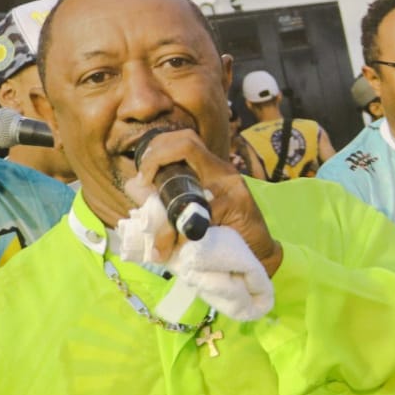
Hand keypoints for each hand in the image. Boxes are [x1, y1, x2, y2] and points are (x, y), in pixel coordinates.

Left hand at [135, 129, 282, 275]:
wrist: (260, 255)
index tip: (142, 176)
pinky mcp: (238, 207)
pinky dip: (183, 236)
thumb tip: (134, 185)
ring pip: (189, 186)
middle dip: (155, 158)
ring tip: (159, 244)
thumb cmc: (225, 234)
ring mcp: (232, 187)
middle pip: (186, 142)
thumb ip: (168, 199)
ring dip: (167, 219)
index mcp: (212, 170)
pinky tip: (178, 251)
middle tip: (144, 182)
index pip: (183, 140)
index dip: (157, 150)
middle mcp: (223, 172)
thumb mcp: (195, 212)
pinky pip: (201, 217)